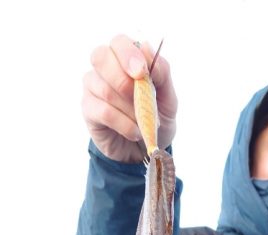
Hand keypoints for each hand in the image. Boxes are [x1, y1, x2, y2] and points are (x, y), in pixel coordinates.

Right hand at [82, 34, 177, 162]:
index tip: (142, 73)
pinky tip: (134, 132)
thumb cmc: (156, 118)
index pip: (119, 42)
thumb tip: (148, 49)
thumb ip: (162, 73)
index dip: (129, 55)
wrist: (145, 150)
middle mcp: (104, 68)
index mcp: (125, 58)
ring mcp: (93, 87)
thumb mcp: (168, 98)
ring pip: (105, 89)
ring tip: (142, 123)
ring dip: (130, 110)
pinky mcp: (88, 109)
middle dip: (123, 79)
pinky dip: (124, 124)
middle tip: (139, 98)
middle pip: (101, 56)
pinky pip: (104, 111)